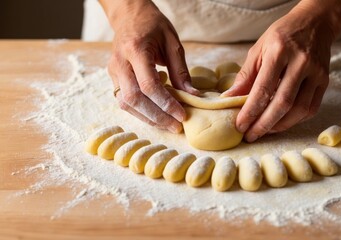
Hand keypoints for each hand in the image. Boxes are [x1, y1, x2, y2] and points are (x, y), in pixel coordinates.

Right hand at [101, 0, 197, 132]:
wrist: (129, 15)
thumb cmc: (153, 25)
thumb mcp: (172, 42)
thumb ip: (181, 70)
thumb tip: (192, 95)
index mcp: (135, 50)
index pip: (149, 85)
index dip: (165, 104)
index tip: (181, 115)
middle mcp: (120, 62)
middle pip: (134, 99)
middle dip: (156, 117)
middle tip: (175, 126)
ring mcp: (113, 71)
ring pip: (126, 104)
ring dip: (147, 118)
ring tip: (168, 124)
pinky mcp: (113, 78)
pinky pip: (124, 101)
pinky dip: (140, 111)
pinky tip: (156, 114)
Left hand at [222, 0, 340, 141]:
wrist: (315, 23)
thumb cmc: (282, 35)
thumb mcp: (258, 49)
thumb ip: (245, 76)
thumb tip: (229, 99)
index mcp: (280, 51)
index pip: (263, 89)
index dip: (250, 111)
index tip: (240, 125)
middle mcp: (301, 62)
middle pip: (282, 103)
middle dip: (264, 124)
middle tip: (251, 136)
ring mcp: (316, 73)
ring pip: (299, 109)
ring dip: (280, 126)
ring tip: (264, 131)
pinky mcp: (325, 81)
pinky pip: (311, 108)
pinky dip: (295, 120)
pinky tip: (281, 122)